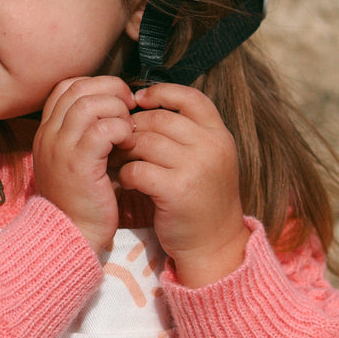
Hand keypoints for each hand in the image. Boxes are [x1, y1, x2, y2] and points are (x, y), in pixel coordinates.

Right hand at [32, 76, 135, 253]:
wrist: (70, 235)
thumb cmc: (80, 199)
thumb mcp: (75, 160)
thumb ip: (85, 133)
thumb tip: (114, 108)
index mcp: (47, 131)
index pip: (66, 87)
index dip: (94, 83)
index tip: (116, 97)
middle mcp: (49, 134)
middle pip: (79, 88)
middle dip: (110, 89)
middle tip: (130, 106)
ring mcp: (61, 146)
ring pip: (90, 103)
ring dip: (116, 109)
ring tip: (128, 127)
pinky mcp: (79, 162)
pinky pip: (103, 129)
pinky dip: (121, 129)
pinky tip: (128, 143)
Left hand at [117, 82, 248, 287]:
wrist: (215, 245)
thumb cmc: (202, 196)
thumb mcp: (206, 157)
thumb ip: (186, 130)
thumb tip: (142, 101)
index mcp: (219, 134)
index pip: (189, 97)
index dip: (160, 92)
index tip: (138, 100)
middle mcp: (211, 147)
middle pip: (159, 119)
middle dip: (134, 127)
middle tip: (120, 138)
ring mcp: (196, 168)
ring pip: (145, 142)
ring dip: (125, 150)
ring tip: (119, 158)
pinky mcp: (177, 191)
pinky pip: (138, 169)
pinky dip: (126, 173)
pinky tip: (127, 180)